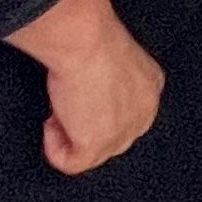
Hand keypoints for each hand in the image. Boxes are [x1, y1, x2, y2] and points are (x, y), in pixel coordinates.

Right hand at [6, 0, 164, 175]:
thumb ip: (110, 79)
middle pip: (113, 137)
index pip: (127, 114)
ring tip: (58, 110)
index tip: (80, 96)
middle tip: (66, 104)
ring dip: (69, 136)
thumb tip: (88, 93)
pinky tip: (51, 125)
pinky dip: (55, 150)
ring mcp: (123, 132)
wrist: (84, 39)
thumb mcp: (111, 57)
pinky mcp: (97, 144)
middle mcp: (144, 112)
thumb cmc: (91, 37)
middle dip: (85, 125)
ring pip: (94, 153)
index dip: (98, 109)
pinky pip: (72, 164)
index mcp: (150, 86)